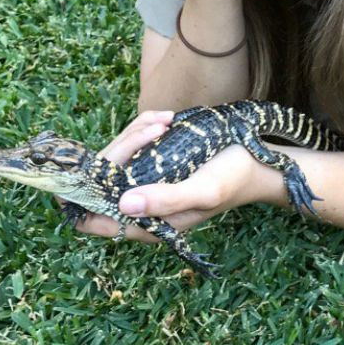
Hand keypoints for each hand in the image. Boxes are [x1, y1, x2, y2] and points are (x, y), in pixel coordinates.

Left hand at [71, 109, 262, 244]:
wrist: (259, 161)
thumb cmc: (234, 179)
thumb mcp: (205, 189)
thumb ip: (167, 199)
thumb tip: (122, 203)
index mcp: (148, 225)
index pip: (91, 219)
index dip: (83, 194)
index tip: (101, 162)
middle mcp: (140, 208)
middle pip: (100, 180)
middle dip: (121, 148)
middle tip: (156, 129)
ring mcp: (145, 185)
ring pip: (116, 156)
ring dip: (135, 132)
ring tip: (168, 120)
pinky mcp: (154, 165)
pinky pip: (133, 142)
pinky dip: (144, 125)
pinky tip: (167, 118)